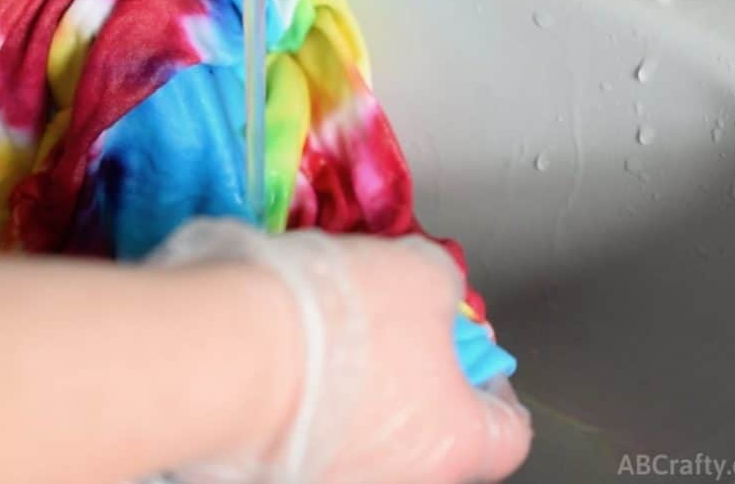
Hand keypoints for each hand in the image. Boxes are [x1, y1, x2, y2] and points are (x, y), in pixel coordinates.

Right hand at [154, 220, 532, 483]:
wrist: (226, 355)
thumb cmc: (341, 319)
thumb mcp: (420, 272)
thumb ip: (441, 288)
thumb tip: (433, 296)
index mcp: (454, 443)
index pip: (508, 432)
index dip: (494, 384)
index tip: (469, 349)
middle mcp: (401, 482)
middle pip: (427, 435)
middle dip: (413, 382)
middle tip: (385, 332)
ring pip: (360, 439)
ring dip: (353, 398)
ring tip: (319, 342)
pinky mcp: (269, 480)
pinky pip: (301, 440)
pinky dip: (296, 410)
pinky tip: (273, 365)